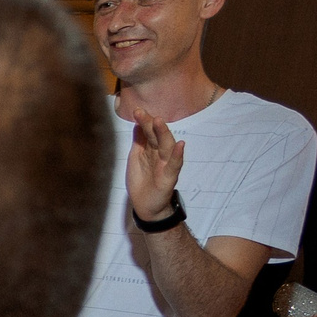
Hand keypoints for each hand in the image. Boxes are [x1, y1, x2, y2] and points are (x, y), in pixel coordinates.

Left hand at [125, 108, 183, 224]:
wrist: (145, 205)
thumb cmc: (141, 180)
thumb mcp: (136, 158)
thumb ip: (139, 142)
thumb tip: (137, 124)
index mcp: (151, 149)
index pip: (148, 132)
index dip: (143, 122)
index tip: (136, 110)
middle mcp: (160, 154)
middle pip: (156, 136)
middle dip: (150, 124)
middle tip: (142, 112)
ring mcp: (165, 165)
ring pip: (166, 147)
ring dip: (163, 133)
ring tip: (159, 121)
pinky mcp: (170, 177)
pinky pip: (175, 165)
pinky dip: (177, 155)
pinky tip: (180, 145)